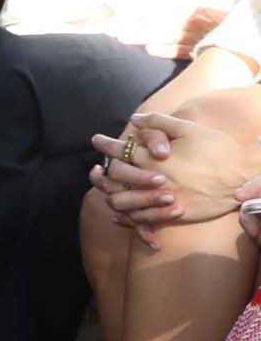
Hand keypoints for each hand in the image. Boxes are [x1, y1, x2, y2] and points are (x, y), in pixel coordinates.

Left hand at [89, 104, 260, 243]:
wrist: (242, 176)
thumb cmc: (217, 148)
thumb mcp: (188, 129)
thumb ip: (158, 123)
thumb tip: (134, 120)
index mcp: (154, 158)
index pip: (119, 150)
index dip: (105, 144)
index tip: (97, 139)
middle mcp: (153, 181)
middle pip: (114, 178)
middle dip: (102, 170)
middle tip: (97, 166)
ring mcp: (162, 200)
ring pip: (122, 203)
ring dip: (111, 195)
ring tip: (106, 189)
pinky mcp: (173, 215)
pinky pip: (141, 220)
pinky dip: (127, 217)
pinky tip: (121, 212)